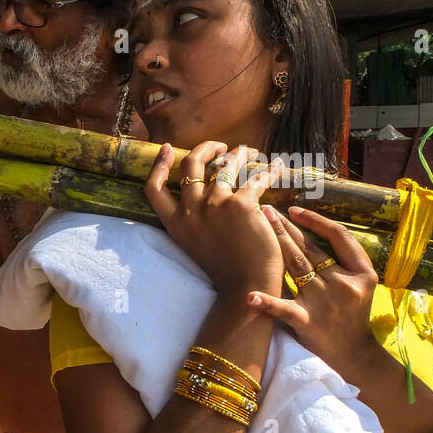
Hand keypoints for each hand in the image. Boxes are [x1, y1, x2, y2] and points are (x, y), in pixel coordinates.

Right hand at [143, 142, 285, 297]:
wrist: (246, 286)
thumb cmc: (225, 269)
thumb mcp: (195, 244)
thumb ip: (194, 220)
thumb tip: (205, 191)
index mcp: (176, 223)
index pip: (153, 188)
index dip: (158, 165)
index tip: (167, 149)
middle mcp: (191, 210)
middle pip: (191, 165)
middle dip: (206, 148)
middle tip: (221, 146)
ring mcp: (215, 205)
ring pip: (226, 164)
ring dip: (240, 153)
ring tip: (251, 152)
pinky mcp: (242, 205)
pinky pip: (257, 178)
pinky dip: (270, 169)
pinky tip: (278, 167)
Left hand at [246, 206, 380, 375]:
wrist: (353, 355)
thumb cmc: (350, 316)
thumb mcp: (357, 285)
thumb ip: (340, 263)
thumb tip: (310, 232)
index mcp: (362, 272)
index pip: (339, 237)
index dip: (315, 221)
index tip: (295, 210)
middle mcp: (345, 283)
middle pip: (311, 249)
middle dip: (286, 228)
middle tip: (266, 210)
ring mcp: (326, 303)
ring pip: (295, 267)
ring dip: (275, 245)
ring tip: (257, 228)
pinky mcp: (308, 321)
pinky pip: (283, 307)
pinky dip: (266, 301)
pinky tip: (249, 294)